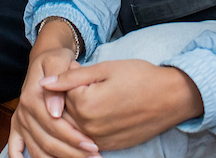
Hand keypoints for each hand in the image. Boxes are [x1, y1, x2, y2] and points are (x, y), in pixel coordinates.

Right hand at [9, 46, 98, 157]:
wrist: (45, 58)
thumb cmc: (56, 60)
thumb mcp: (59, 61)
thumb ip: (59, 82)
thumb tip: (55, 111)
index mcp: (32, 97)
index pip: (53, 124)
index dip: (73, 137)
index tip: (93, 145)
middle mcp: (23, 111)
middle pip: (47, 141)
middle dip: (72, 153)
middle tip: (94, 157)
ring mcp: (20, 120)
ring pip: (37, 149)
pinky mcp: (18, 126)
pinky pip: (16, 147)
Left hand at [47, 60, 200, 151]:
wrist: (172, 97)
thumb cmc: (139, 77)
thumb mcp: (104, 69)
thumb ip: (71, 77)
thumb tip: (43, 83)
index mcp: (85, 105)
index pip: (60, 92)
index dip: (69, 77)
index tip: (82, 69)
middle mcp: (89, 128)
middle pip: (64, 111)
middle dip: (69, 96)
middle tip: (91, 83)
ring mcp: (99, 140)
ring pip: (74, 126)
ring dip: (77, 112)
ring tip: (98, 95)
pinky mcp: (110, 146)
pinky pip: (88, 137)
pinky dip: (87, 125)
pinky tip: (102, 111)